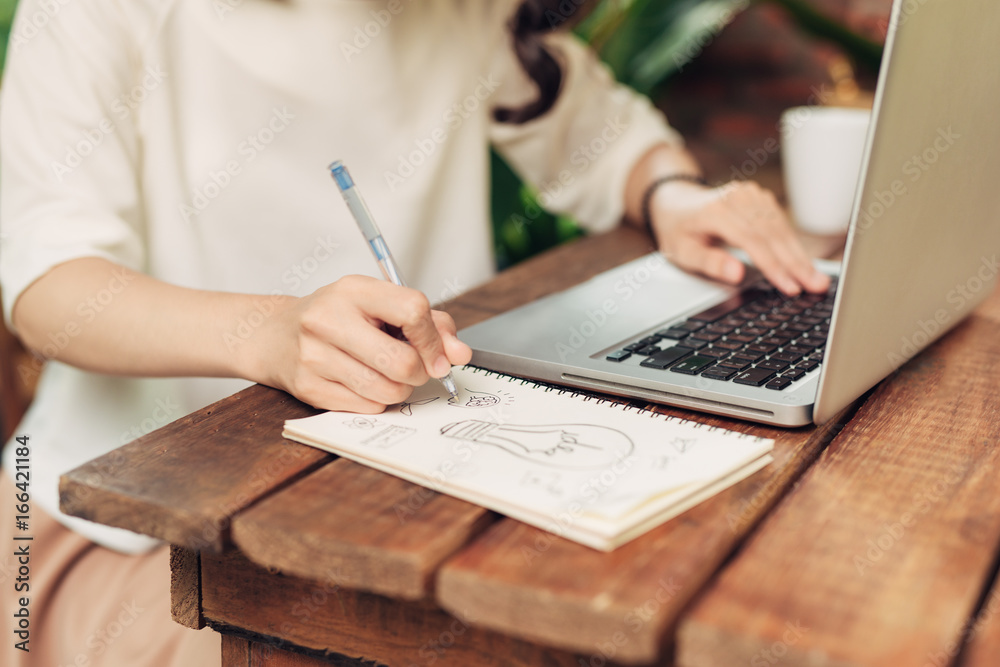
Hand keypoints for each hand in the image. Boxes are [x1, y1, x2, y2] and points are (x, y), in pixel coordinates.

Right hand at [251, 275, 471, 412]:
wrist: (274, 335)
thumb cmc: (339, 318)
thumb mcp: (381, 305)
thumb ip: (429, 323)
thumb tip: (460, 353)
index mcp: (354, 289)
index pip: (413, 310)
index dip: (435, 340)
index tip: (440, 355)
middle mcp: (328, 318)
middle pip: (402, 361)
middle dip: (419, 372)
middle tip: (414, 368)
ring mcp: (314, 355)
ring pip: (387, 390)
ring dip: (400, 389)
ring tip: (388, 375)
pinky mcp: (307, 387)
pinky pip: (366, 407)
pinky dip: (377, 401)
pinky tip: (364, 384)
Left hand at [648, 179, 829, 295]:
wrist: (676, 202)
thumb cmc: (678, 231)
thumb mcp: (682, 252)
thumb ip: (710, 263)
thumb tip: (737, 274)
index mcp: (717, 210)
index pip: (753, 242)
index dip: (774, 267)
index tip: (791, 287)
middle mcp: (738, 197)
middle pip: (773, 235)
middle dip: (797, 264)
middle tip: (818, 286)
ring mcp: (751, 195)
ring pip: (781, 229)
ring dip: (801, 256)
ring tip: (818, 280)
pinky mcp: (760, 198)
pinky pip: (781, 224)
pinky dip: (794, 245)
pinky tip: (805, 263)